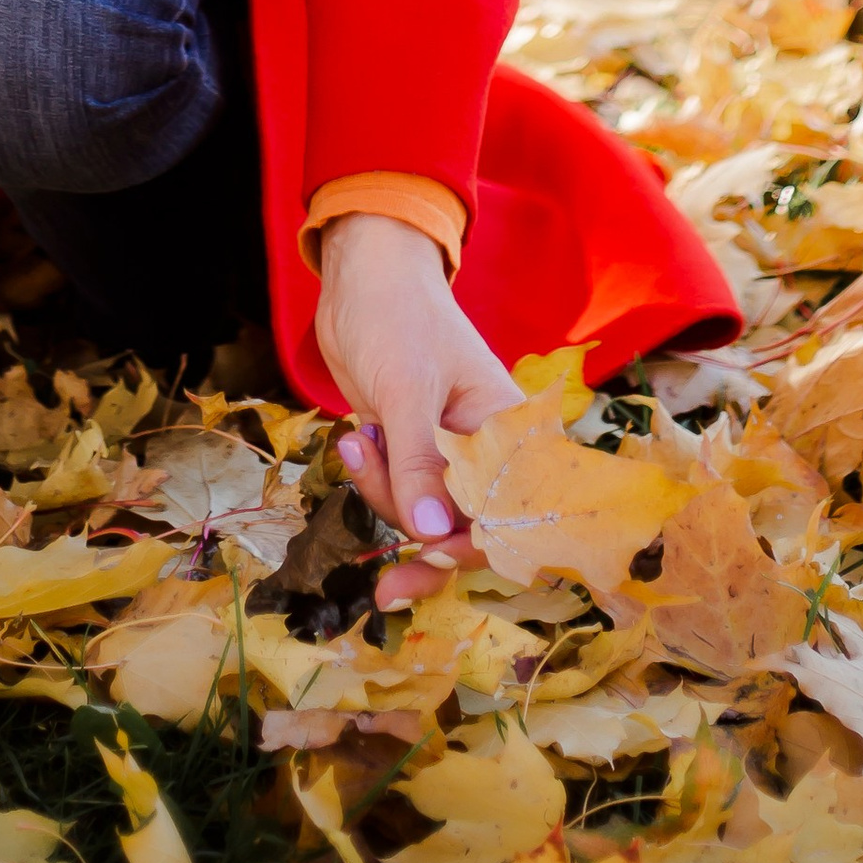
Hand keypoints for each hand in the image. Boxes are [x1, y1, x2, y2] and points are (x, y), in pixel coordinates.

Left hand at [312, 212, 519, 604]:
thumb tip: (430, 535)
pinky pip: (398, 492)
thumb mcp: (407, 386)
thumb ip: (419, 461)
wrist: (360, 274)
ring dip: (385, 498)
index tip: (431, 553)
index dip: (478, 545)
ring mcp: (444, 451)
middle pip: (467, 527)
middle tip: (385, 588)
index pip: (510, 510)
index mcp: (507, 429)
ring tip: (356, 447)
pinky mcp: (409, 448)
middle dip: (423, 547)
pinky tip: (353, 443)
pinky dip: (374, 481)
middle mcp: (483, 449)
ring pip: (425, 516)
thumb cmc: (397, 313)